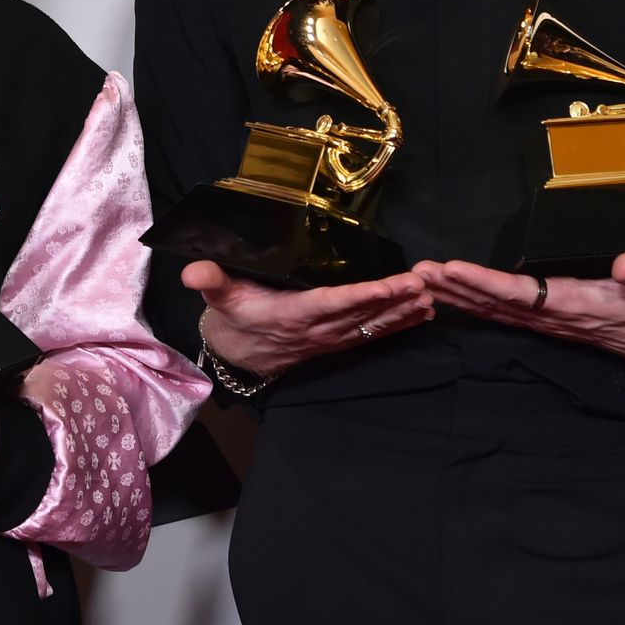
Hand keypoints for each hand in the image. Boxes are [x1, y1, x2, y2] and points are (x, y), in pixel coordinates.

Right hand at [185, 260, 433, 380]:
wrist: (240, 353)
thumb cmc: (233, 314)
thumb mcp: (218, 296)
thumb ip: (210, 281)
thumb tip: (193, 272)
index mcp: (290, 315)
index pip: (330, 304)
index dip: (360, 297)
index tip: (387, 286)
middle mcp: (316, 330)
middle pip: (360, 315)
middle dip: (393, 301)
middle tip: (424, 285)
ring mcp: (330, 339)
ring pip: (372, 326)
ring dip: (403, 314)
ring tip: (431, 299)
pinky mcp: (338, 342)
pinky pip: (372, 334)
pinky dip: (399, 325)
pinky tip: (423, 315)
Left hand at [412, 252, 624, 366]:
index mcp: (575, 306)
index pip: (520, 293)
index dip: (483, 282)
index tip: (452, 269)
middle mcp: (554, 318)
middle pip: (494, 304)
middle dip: (454, 288)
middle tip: (417, 272)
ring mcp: (549, 323)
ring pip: (494, 311)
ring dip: (457, 296)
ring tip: (423, 279)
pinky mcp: (550, 323)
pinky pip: (504, 315)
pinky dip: (475, 305)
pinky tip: (453, 298)